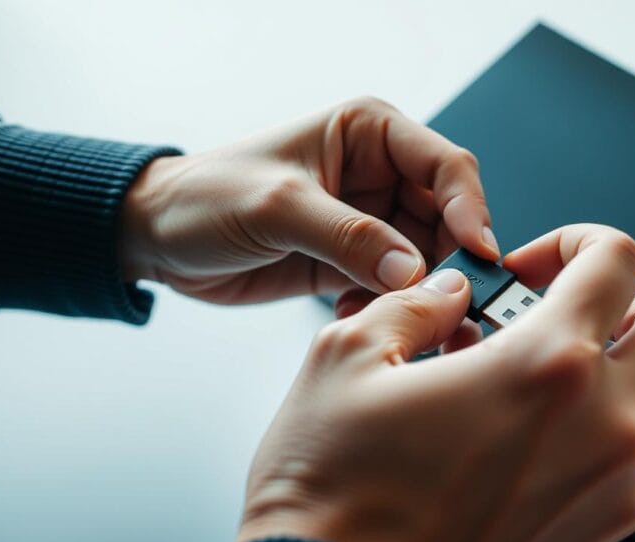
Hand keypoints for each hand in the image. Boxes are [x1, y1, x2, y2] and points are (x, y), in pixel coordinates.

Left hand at [120, 97, 497, 302]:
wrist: (155, 236)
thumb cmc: (205, 196)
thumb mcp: (278, 206)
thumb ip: (349, 237)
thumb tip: (414, 272)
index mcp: (369, 133)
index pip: (446, 166)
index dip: (470, 209)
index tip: (479, 254)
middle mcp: (380, 174)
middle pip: (448, 218)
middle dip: (451, 260)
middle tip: (450, 301)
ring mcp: (371, 221)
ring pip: (428, 259)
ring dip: (420, 291)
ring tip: (401, 316)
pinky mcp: (354, 261)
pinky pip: (396, 287)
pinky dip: (389, 306)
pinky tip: (358, 314)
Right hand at [236, 224, 634, 541]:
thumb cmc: (333, 498)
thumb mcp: (347, 359)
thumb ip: (416, 304)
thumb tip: (449, 296)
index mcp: (548, 367)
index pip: (620, 262)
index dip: (581, 243)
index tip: (540, 266)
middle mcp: (601, 431)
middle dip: (622, 312)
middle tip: (559, 321)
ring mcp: (607, 495)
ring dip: (589, 388)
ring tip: (504, 402)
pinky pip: (613, 472)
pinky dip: (575, 448)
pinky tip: (503, 458)